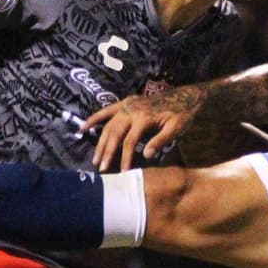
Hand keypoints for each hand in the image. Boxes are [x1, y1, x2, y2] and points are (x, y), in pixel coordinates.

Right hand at [85, 86, 206, 170]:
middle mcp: (131, 110)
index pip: (130, 141)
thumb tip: (146, 155)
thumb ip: (160, 140)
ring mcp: (126, 105)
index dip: (125, 157)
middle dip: (107, 152)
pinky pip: (106, 111)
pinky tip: (83, 127)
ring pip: (108, 125)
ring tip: (95, 159)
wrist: (184, 96)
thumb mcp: (176, 128)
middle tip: (101, 168)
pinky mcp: (125, 102)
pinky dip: (94, 118)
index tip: (122, 172)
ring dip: (100, 142)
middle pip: (114, 133)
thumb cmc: (182, 114)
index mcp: (144, 117)